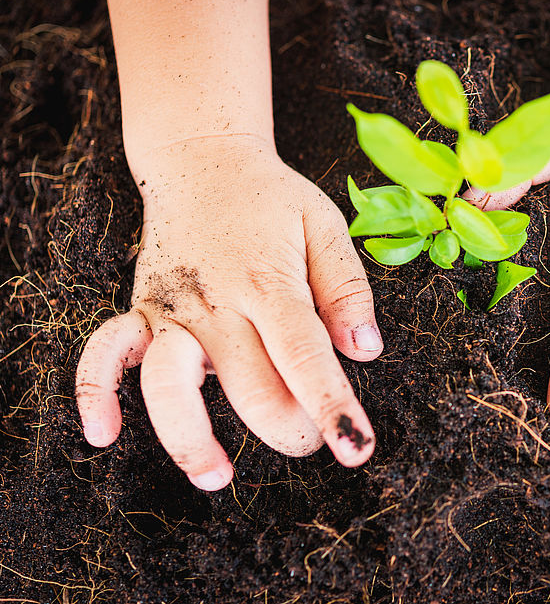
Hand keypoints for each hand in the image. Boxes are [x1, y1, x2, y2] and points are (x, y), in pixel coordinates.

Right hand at [75, 135, 382, 489]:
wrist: (202, 161)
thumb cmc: (272, 200)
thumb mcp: (324, 227)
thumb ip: (347, 289)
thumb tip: (365, 350)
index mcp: (269, 283)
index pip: (305, 357)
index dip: (333, 408)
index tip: (357, 449)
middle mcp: (216, 303)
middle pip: (248, 388)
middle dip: (287, 430)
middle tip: (313, 436)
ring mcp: (171, 310)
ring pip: (168, 386)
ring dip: (190, 439)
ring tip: (217, 476)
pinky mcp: (139, 311)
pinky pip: (103, 354)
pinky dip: (96, 395)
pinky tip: (106, 434)